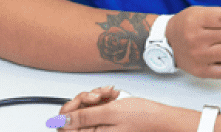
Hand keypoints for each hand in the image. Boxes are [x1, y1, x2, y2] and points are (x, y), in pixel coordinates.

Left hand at [54, 88, 192, 131]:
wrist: (160, 117)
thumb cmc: (142, 117)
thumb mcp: (110, 113)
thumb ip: (84, 117)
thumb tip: (60, 121)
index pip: (63, 126)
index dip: (68, 110)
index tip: (82, 101)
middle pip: (73, 115)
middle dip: (84, 100)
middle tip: (97, 96)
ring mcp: (99, 127)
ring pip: (84, 108)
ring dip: (95, 96)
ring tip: (109, 94)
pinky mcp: (105, 120)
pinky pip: (95, 107)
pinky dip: (102, 98)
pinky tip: (113, 95)